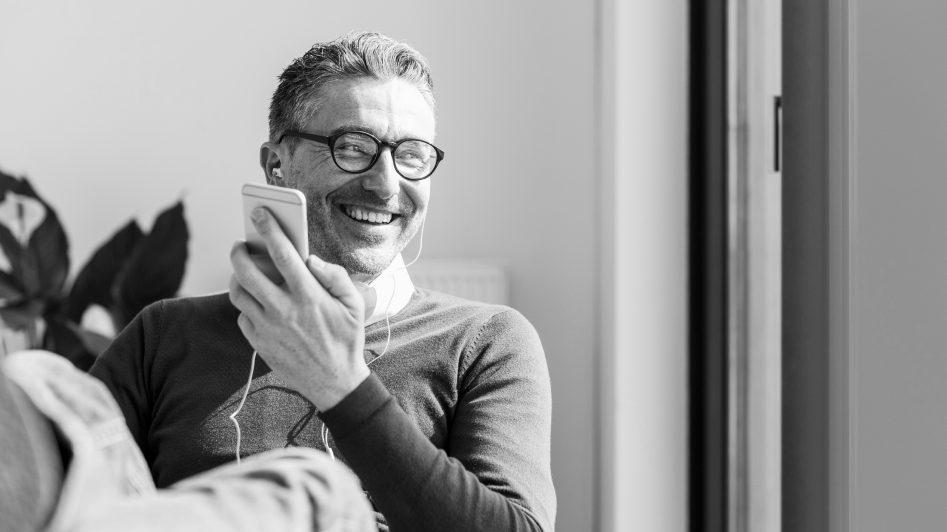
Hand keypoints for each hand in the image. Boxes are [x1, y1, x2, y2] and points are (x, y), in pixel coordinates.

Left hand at [228, 207, 369, 410]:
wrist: (335, 384)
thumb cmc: (346, 340)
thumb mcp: (354, 305)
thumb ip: (335, 276)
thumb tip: (311, 259)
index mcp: (309, 296)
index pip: (283, 254)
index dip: (269, 229)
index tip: (259, 213)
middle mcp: (284, 310)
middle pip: (247, 271)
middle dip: (239, 250)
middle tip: (241, 243)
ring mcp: (268, 328)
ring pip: (238, 293)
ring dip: (237, 276)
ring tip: (244, 270)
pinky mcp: (258, 342)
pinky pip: (242, 316)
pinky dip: (246, 305)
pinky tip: (257, 302)